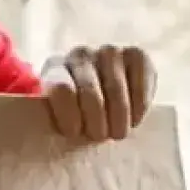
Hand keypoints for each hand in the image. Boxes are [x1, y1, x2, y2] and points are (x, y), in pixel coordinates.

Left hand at [41, 45, 156, 140]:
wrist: (107, 97)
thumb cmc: (78, 115)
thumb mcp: (60, 118)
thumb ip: (51, 120)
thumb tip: (58, 130)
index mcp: (54, 69)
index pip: (62, 89)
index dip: (69, 115)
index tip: (75, 133)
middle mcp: (81, 55)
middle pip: (91, 93)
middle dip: (97, 123)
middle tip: (100, 137)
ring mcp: (109, 52)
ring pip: (116, 91)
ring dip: (118, 120)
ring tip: (117, 133)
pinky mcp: (137, 55)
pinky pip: (139, 87)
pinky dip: (138, 110)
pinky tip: (133, 120)